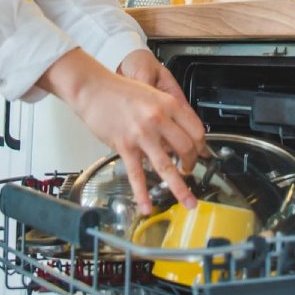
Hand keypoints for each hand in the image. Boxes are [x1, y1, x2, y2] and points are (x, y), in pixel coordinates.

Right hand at [38, 48, 206, 214]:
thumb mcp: (153, 94)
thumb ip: (168, 114)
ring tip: (189, 202)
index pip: (196, 130)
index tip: (201, 154)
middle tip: (189, 171)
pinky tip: (146, 206)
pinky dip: (142, 194)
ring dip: (180, 188)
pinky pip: (137, 175)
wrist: (93, 89)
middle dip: (191, 165)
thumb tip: (181, 134)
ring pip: (167, 166)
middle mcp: (158, 119)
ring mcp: (141, 134)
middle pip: (186, 149)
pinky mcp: (124, 146)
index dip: (202, 146)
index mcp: (169, 104)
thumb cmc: (120, 91)